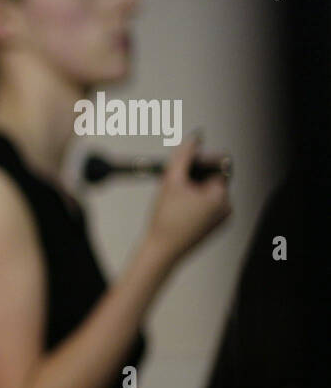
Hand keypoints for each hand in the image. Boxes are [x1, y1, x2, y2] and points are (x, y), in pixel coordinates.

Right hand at [145, 134, 230, 263]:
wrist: (161, 251)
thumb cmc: (166, 220)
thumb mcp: (171, 181)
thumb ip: (184, 155)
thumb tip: (196, 136)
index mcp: (221, 195)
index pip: (219, 163)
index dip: (199, 161)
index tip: (181, 168)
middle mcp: (226, 207)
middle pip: (212, 176)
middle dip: (192, 175)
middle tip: (172, 184)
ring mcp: (220, 218)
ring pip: (207, 191)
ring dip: (190, 188)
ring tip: (172, 199)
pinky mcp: (212, 226)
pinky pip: (205, 205)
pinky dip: (191, 202)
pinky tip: (176, 209)